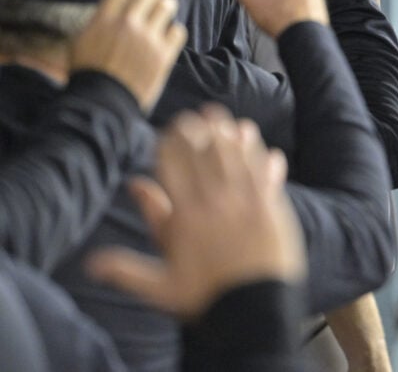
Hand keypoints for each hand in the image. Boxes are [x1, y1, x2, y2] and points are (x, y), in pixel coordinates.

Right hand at [69, 0, 186, 113]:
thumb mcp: (81, 41)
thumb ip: (99, 21)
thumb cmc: (88, 74)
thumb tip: (114, 7)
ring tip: (166, 8)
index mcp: (104, 19)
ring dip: (167, 5)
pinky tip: (168, 36)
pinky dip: (174, 31)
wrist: (102, 103)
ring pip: (168, 6)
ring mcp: (148, 39)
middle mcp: (128, 24)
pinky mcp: (164, 55)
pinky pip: (178, 31)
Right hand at [87, 106, 304, 319]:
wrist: (254, 309)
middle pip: (204, 154)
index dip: (170, 144)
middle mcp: (215, 203)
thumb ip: (126, 264)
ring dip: (227, 133)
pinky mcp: (272, 205)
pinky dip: (257, 151)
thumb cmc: (205, 298)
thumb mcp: (159, 285)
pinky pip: (263, 170)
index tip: (169, 130)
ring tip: (220, 118)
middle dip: (197, 132)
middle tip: (193, 117)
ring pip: (234, 156)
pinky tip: (254, 139)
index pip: (173, 168)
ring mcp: (247, 201)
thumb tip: (95, 257)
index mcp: (185, 218)